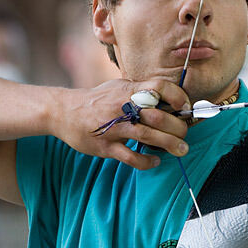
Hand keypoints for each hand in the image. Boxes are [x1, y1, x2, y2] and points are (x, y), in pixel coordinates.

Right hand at [55, 78, 191, 169]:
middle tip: (184, 134)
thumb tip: (171, 99)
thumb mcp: (119, 87)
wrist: (64, 111)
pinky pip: (130, 156)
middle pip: (158, 115)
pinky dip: (146, 161)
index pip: (159, 86)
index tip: (184, 107)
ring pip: (147, 135)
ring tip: (181, 149)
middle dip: (177, 127)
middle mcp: (122, 106)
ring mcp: (113, 127)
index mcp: (128, 89)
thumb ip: (141, 91)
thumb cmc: (98, 100)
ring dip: (169, 144)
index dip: (177, 96)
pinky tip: (155, 161)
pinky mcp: (105, 146)